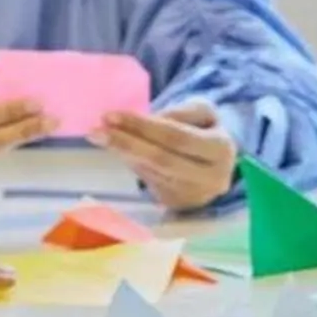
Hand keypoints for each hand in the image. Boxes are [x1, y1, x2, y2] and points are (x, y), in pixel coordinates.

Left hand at [97, 101, 240, 213]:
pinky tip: (118, 149)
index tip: (112, 115)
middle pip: (161, 160)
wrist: (219, 163)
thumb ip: (178, 112)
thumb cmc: (206, 130)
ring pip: (151, 172)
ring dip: (122, 153)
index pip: (176, 137)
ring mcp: (192, 197)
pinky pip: (148, 181)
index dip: (142, 127)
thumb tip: (144, 122)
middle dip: (125, 143)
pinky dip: (131, 163)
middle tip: (96, 130)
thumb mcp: (202, 111)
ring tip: (100, 135)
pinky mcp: (177, 205)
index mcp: (221, 151)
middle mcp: (210, 179)